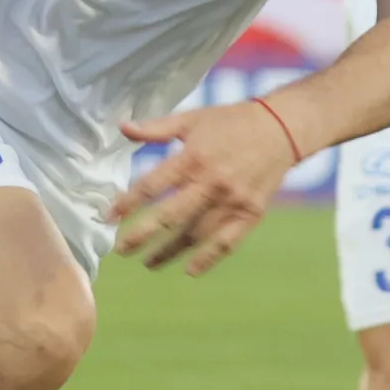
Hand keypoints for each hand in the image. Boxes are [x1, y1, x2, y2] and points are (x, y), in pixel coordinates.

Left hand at [107, 99, 302, 274]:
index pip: (152, 185)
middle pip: (170, 215)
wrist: (281, 129)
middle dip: (141, 235)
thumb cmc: (230, 122)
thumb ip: (156, 128)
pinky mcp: (251, 213)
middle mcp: (212, 182)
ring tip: (148, 263)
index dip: (127, 203)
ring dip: (169, 252)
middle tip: (121, 249)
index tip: (108, 217)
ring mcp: (232, 200)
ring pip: (195, 234)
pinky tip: (190, 270)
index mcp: (193, 157)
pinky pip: (227, 242)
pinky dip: (208, 259)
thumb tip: (123, 128)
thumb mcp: (192, 119)